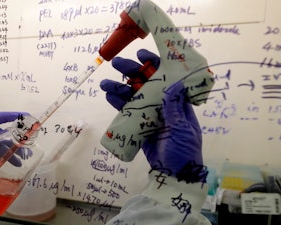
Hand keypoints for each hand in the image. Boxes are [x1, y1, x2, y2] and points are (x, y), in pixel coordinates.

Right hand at [100, 49, 205, 181]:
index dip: (155, 64)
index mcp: (178, 104)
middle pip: (147, 84)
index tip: (142, 54)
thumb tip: (173, 84)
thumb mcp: (182, 130)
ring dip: (120, 88)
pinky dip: (118, 104)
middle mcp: (163, 106)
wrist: (174, 176)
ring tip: (105, 83)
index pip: (167, 77)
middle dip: (132, 72)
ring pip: (134, 97)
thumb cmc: (184, 153)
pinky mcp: (140, 127)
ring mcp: (150, 116)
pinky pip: (128, 112)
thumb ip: (175, 110)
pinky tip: (109, 96)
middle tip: (117, 63)